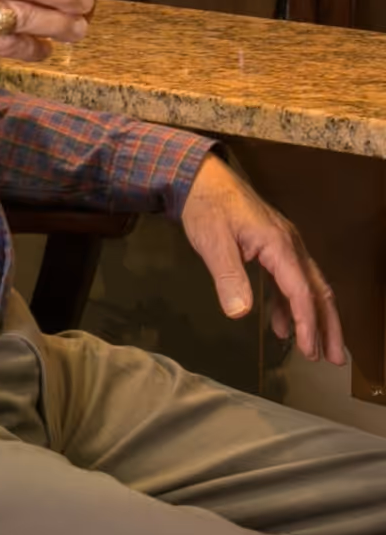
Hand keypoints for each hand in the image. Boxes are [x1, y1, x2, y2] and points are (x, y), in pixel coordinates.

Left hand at [179, 156, 345, 364]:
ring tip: (314, 349)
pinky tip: (281, 325)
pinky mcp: (272, 246)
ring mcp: (283, 245)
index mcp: (279, 245)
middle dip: (328, 326)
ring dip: (311, 317)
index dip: (307, 323)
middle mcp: (290, 246)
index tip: (310, 351)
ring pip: (307, 286)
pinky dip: (288, 303)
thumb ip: (228, 277)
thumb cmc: (206, 206)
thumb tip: (240, 314)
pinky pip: (289, 279)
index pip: (301, 291)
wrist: (200, 176)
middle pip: (318, 290)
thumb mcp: (212, 242)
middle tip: (334, 358)